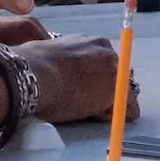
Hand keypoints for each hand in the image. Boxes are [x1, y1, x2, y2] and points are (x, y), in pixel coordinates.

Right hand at [18, 36, 135, 125]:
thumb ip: (66, 61)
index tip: (83, 90)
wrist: (33, 76)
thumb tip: (62, 72)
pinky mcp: (118, 93)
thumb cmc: (33, 67)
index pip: (106, 64)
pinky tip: (94, 117)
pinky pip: (127, 110)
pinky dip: (115, 118)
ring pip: (124, 94)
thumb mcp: (52, 54)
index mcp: (93, 43)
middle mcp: (109, 53)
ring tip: (87, 112)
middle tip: (86, 104)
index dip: (96, 80)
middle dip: (107, 92)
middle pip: (120, 78)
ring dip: (110, 105)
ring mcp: (116, 72)